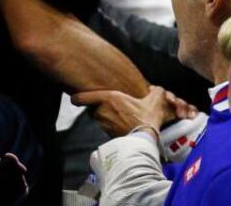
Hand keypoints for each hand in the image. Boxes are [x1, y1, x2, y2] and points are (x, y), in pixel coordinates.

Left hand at [72, 85, 194, 137]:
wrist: (147, 140)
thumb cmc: (148, 117)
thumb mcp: (154, 99)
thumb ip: (155, 91)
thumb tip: (156, 89)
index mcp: (108, 98)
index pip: (81, 98)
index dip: (76, 97)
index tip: (74, 97)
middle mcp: (101, 112)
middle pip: (91, 108)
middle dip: (98, 107)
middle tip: (110, 105)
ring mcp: (104, 125)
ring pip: (99, 119)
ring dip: (106, 117)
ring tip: (119, 116)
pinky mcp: (108, 135)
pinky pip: (106, 128)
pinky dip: (112, 126)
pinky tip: (123, 125)